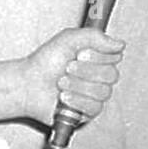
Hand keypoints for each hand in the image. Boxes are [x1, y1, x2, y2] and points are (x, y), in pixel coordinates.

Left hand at [0, 27, 124, 127]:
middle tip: (68, 67)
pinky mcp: (88, 112)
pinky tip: (63, 97)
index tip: (82, 53)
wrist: (28, 84)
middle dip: (86, 71)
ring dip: (78, 85)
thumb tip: (119, 43)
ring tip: (61, 83)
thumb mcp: (69, 39)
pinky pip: (94, 107)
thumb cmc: (45, 62)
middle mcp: (99, 76)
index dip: (100, 56)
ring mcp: (95, 95)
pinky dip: (76, 100)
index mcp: (98, 58)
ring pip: (103, 92)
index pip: (116, 56)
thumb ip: (95, 36)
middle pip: (112, 75)